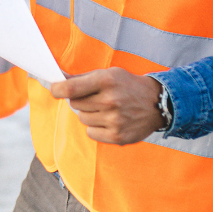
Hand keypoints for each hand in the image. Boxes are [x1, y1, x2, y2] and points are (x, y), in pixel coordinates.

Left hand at [50, 68, 164, 144]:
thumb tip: (58, 78)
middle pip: (75, 104)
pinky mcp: (117, 136)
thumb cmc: (127, 85)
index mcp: (106, 80)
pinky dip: (96, 128)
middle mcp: (110, 100)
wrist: (158, 103)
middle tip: (95, 98)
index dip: (57, 90)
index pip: (71, 88)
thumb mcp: (108, 74)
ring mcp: (114, 120)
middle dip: (79, 100)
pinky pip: (91, 132)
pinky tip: (109, 121)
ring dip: (89, 114)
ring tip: (106, 109)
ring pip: (82, 118)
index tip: (54, 90)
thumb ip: (82, 77)